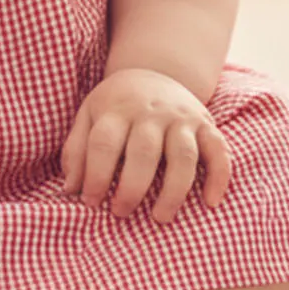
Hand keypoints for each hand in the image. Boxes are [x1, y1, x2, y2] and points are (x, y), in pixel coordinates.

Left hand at [61, 68, 231, 222]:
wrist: (156, 71)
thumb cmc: (116, 104)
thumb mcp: (89, 115)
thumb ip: (77, 149)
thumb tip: (70, 191)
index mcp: (117, 109)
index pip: (104, 143)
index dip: (95, 175)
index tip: (90, 202)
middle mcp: (151, 112)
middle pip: (144, 152)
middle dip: (132, 188)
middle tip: (121, 213)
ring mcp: (182, 118)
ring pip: (183, 156)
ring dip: (173, 191)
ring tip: (160, 218)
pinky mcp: (207, 125)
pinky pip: (219, 151)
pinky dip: (218, 177)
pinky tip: (210, 202)